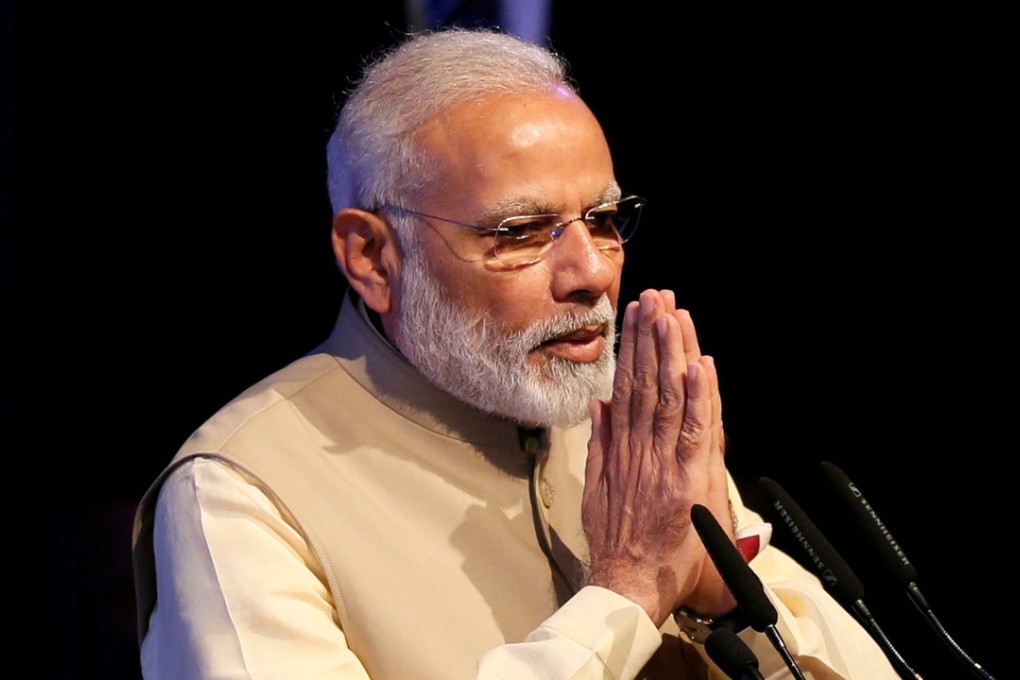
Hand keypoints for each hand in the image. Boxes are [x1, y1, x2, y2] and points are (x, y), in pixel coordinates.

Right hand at [581, 289, 734, 625]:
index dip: (635, 348)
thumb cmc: (616, 543)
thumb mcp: (597, 489)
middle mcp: (644, 449)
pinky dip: (698, 399)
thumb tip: (600, 406)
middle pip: (649, 383)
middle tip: (656, 298)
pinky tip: (698, 366)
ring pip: (670, 398)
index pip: (631, 386)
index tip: (637, 316)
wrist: (628, 583)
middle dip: (654, 337)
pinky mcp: (687, 481)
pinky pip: (695, 432)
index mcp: (624, 448)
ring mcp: (665, 462)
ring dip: (673, 355)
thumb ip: (600, 445)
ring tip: (673, 316)